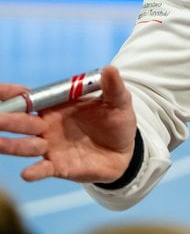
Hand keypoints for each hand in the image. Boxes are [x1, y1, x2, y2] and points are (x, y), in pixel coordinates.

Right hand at [0, 66, 136, 182]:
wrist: (124, 152)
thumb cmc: (116, 122)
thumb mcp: (119, 102)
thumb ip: (112, 86)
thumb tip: (110, 68)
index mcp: (57, 107)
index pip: (30, 99)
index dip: (14, 95)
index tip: (0, 91)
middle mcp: (47, 127)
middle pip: (22, 122)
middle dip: (7, 120)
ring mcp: (51, 147)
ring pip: (26, 146)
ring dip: (12, 145)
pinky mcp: (58, 166)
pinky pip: (43, 170)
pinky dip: (35, 172)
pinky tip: (27, 173)